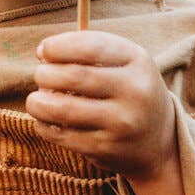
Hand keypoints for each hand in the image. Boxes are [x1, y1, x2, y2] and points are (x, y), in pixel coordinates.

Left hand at [25, 31, 175, 181]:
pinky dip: (44, 125)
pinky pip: (62, 135)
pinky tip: (45, 119)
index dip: (58, 46)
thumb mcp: (125, 63)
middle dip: (45, 74)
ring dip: (37, 102)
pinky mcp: (106, 148)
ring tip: (36, 100)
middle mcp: (135, 92)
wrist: (158, 142)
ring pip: (62, 108)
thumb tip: (42, 53)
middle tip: (40, 75)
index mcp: (139, 62)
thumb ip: (88, 51)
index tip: (43, 51)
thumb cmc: (128, 92)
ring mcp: (121, 123)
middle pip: (74, 76)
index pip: (90, 46)